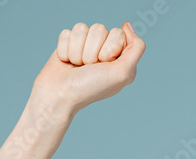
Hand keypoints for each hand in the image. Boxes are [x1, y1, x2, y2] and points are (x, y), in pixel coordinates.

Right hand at [31, 21, 145, 116]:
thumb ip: (136, 48)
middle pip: (100, 28)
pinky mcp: (69, 43)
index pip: (119, 34)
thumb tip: (128, 25)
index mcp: (121, 57)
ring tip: (78, 66)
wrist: (59, 95)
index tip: (105, 65)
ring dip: (78, 50)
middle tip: (90, 68)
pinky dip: (66, 49)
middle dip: (92, 50)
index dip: (110, 48)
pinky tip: (67, 62)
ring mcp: (86, 46)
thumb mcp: (123, 73)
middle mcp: (104, 50)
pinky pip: (68, 32)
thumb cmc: (90, 88)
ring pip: (82, 28)